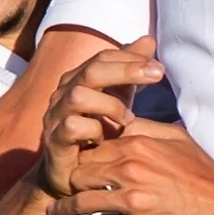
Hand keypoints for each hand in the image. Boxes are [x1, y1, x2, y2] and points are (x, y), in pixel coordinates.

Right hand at [38, 37, 162, 198]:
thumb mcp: (118, 98)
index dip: (131, 58)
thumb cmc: (96, 132)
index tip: (159, 68)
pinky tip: (107, 139)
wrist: (70, 174)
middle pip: (92, 70)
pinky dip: (94, 130)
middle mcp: (63, 94)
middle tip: (156, 76)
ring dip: (109, 105)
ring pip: (78, 96)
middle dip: (126, 70)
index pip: (103, 57)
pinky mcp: (54, 142)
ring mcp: (55, 117)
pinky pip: (71, 127)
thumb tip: (149, 39)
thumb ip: (130, 70)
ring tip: (129, 120)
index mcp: (77, 79)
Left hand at [45, 119, 213, 214]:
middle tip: (64, 187)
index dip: (80, 156)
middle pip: (79, 173)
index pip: (90, 147)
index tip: (74, 163)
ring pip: (81, 202)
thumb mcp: (176, 138)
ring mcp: (132, 201)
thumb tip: (119, 123)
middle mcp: (131, 171)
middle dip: (71, 181)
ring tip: (58, 210)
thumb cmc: (202, 173)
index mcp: (138, 145)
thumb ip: (144, 129)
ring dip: (68, 207)